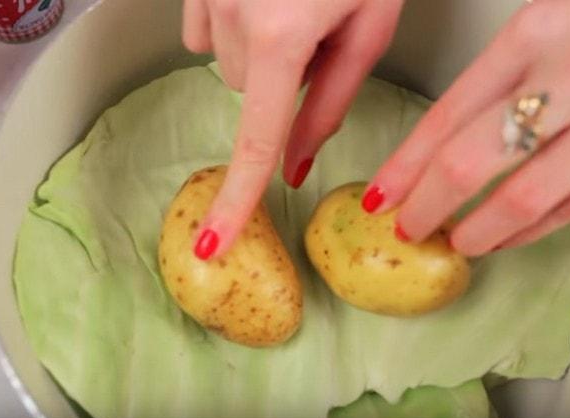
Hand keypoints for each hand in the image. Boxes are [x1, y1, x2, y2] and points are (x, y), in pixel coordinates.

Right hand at [183, 0, 403, 258]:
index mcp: (281, 34)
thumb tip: (294, 166)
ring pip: (224, 63)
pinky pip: (202, 30)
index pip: (256, 140)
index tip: (213, 241)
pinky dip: (228, 27)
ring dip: (258, 52)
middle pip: (246, 95)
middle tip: (317, 36)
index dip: (237, 200)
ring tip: (294, 5)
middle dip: (280, 82)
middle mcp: (232, 12)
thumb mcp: (368, 29)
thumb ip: (330, 104)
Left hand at [364, 0, 569, 255]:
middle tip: (409, 227)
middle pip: (473, 161)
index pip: (447, 114)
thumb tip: (453, 126)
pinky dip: (536, 229)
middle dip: (429, 204)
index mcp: (537, 32)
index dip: (406, 164)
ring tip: (458, 241)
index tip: (380, 195)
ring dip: (481, 229)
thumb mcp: (559, 8)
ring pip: (528, 196)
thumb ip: (511, 60)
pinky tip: (511, 237)